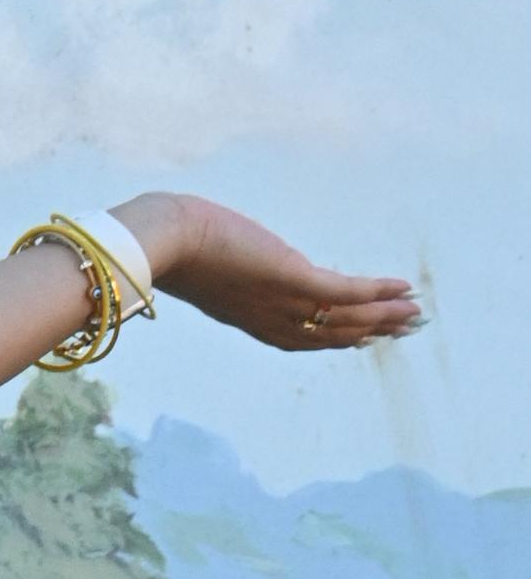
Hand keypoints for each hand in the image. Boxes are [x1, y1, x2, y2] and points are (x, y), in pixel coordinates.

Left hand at [116, 192, 420, 353]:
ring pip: (343, 318)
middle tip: (405, 328)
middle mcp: (269, 318)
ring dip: (383, 316)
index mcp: (248, 317)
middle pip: (330, 334)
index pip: (301, 336)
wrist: (163, 241)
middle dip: (370, 330)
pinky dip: (375, 293)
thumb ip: (217, 266)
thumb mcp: (201, 260)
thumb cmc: (172, 244)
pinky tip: (401, 287)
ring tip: (414, 313)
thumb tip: (210, 247)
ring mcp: (281, 300)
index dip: (336, 338)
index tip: (364, 336)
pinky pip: (343, 292)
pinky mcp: (291, 279)